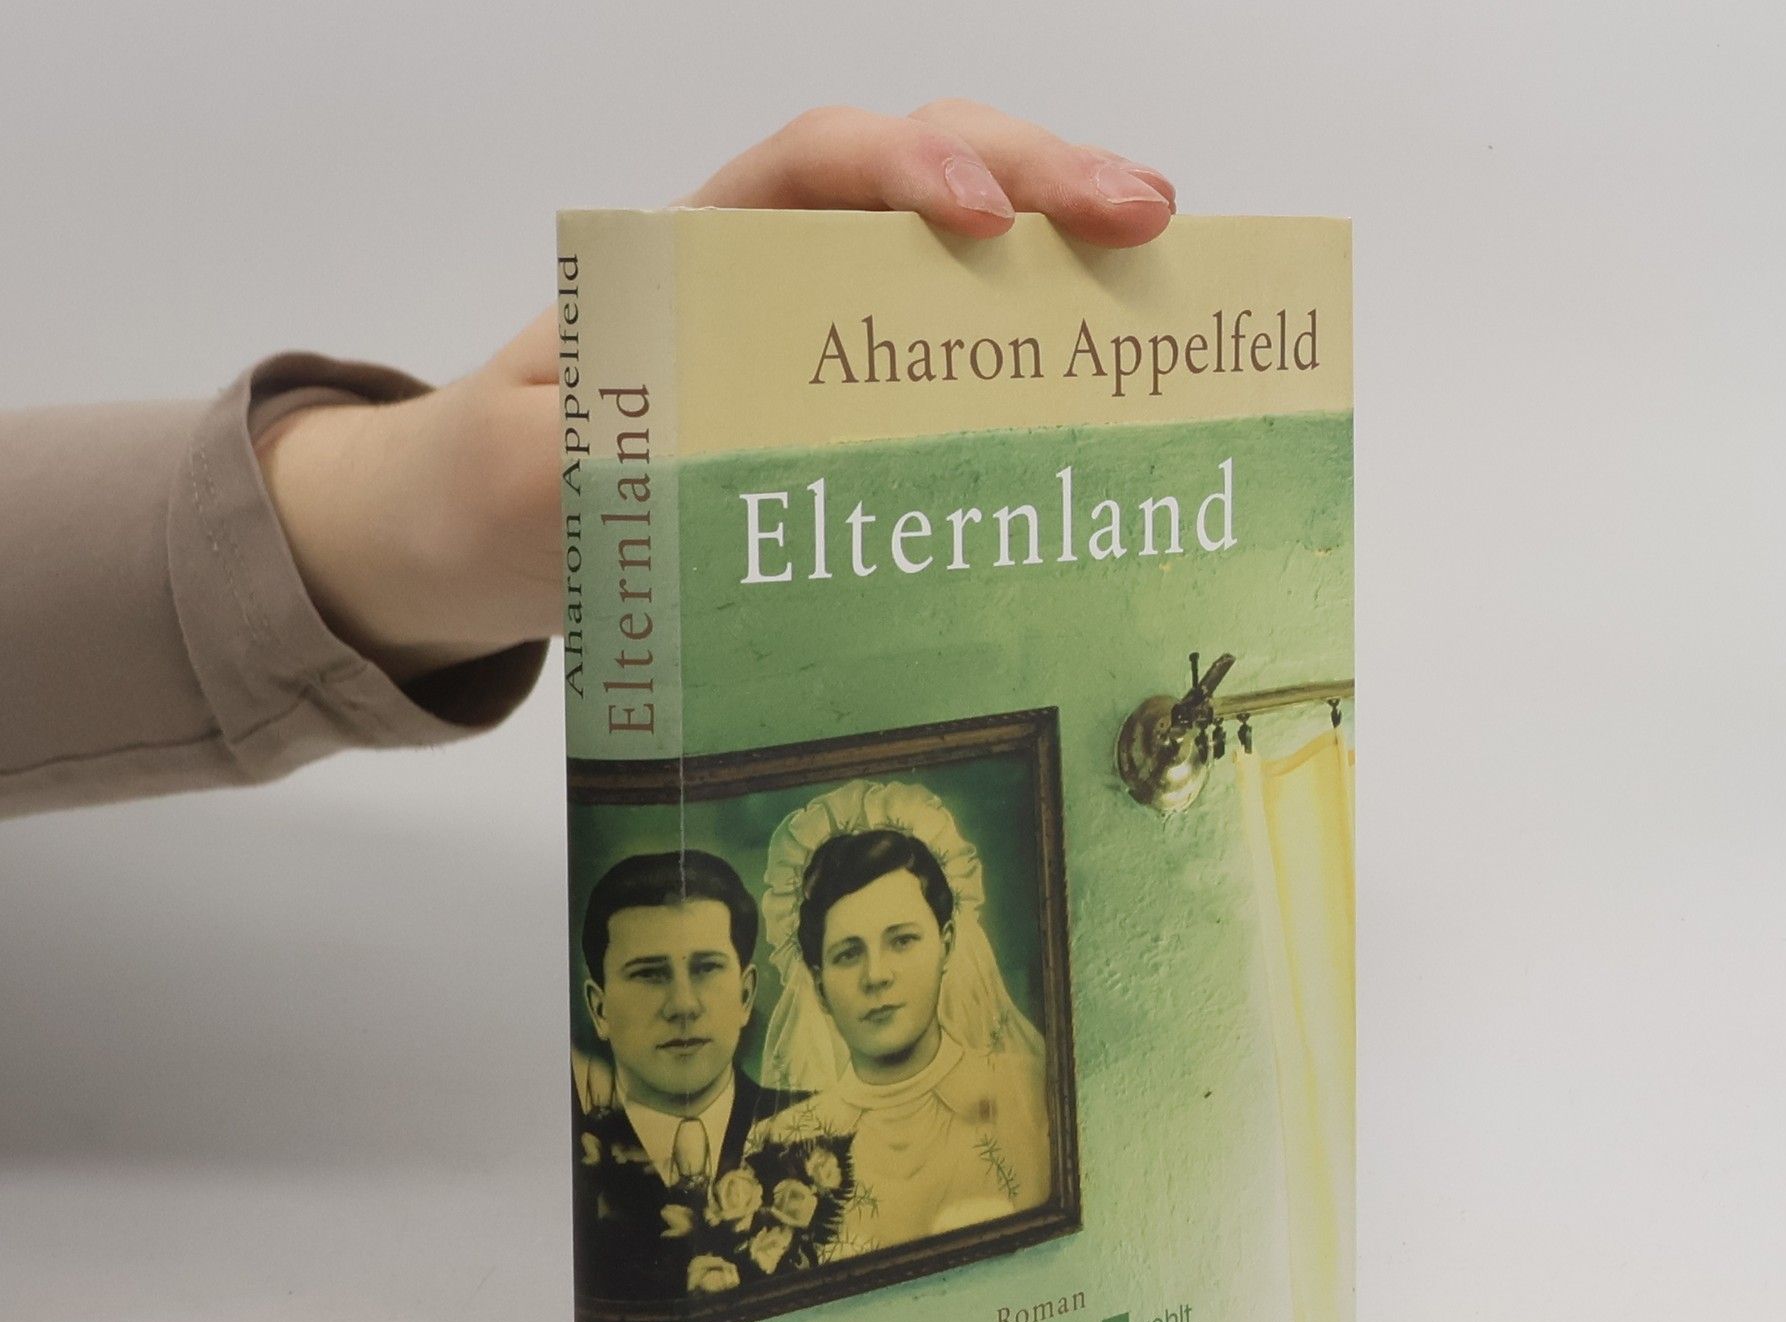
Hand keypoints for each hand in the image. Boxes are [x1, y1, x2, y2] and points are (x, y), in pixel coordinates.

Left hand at [258, 102, 1175, 683]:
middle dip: (1036, 179)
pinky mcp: (847, 423)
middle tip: (1142, 217)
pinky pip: (954, 365)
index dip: (909, 167)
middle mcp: (774, 283)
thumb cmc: (493, 487)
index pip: (816, 166)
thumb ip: (591, 456)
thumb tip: (706, 461)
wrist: (473, 540)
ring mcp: (821, 350)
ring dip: (1063, 248)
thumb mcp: (520, 472)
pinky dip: (1035, 350)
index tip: (979, 219)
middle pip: (921, 182)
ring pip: (958, 262)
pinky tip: (1110, 371)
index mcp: (694, 259)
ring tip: (1161, 258)